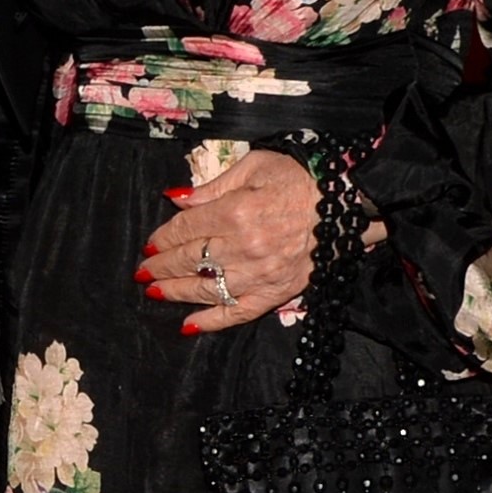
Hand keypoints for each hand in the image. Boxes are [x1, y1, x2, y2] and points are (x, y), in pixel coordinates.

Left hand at [138, 149, 319, 336]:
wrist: (347, 204)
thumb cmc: (300, 179)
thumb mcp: (254, 167)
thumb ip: (212, 187)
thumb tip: (176, 200)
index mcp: (235, 212)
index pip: (186, 229)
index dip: (164, 238)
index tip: (151, 245)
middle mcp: (243, 247)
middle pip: (190, 261)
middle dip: (162, 266)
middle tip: (144, 271)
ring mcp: (259, 274)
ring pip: (206, 289)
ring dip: (176, 293)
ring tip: (155, 292)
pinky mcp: (276, 293)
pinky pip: (238, 312)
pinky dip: (211, 322)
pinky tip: (189, 326)